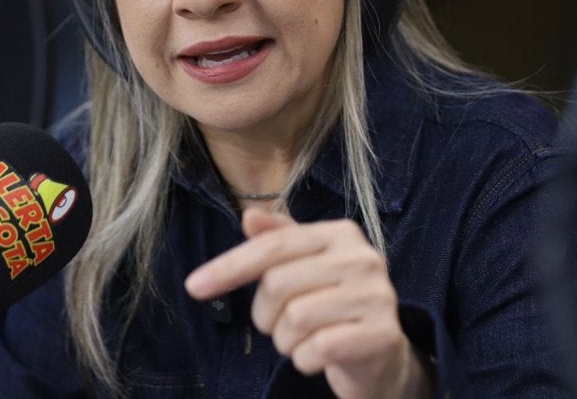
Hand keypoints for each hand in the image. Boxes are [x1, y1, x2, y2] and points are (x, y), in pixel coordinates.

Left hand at [185, 209, 432, 398]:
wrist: (381, 357)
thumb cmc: (333, 307)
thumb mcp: (305, 269)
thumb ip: (279, 241)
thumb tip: (250, 216)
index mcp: (342, 234)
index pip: (274, 244)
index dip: (230, 266)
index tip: (193, 286)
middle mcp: (364, 258)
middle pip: (278, 284)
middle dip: (266, 315)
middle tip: (281, 325)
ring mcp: (378, 296)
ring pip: (294, 320)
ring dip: (286, 341)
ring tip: (305, 340)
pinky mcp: (382, 334)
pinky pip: (316, 350)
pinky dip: (305, 360)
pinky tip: (320, 356)